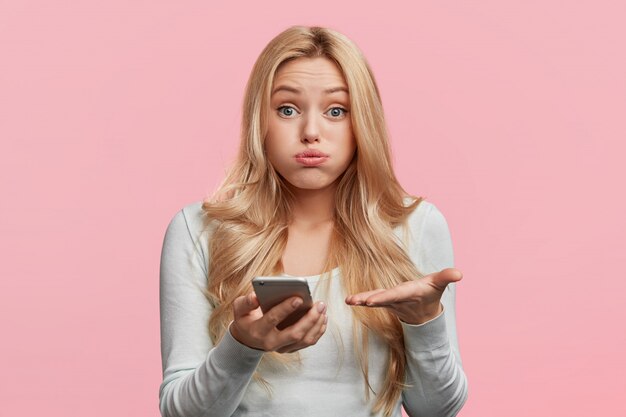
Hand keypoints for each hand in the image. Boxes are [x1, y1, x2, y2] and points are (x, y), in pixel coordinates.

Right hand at [230, 292, 327, 352]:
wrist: (247, 339)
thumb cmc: (246, 319)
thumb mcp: (239, 309)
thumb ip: (246, 302)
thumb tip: (256, 296)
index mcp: (258, 330)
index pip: (273, 319)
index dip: (286, 308)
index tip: (299, 298)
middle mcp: (271, 343)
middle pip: (295, 334)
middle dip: (309, 319)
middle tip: (319, 304)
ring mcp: (282, 348)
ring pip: (305, 339)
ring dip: (317, 324)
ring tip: (322, 308)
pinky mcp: (291, 349)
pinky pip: (308, 342)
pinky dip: (318, 330)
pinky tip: (323, 318)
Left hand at [344, 268, 462, 324]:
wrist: (424, 312)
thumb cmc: (430, 293)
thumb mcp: (439, 284)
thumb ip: (447, 277)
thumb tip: (459, 274)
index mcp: (409, 293)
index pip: (395, 294)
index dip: (384, 296)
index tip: (372, 300)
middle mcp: (397, 299)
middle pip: (382, 299)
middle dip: (371, 300)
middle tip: (358, 301)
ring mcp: (389, 301)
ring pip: (374, 300)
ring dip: (361, 300)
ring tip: (349, 301)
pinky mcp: (383, 300)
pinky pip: (371, 299)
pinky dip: (361, 299)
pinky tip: (349, 300)